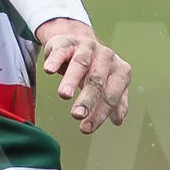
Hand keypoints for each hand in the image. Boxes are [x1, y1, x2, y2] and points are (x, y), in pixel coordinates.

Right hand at [35, 19, 129, 133]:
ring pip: (80, 63)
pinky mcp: (67, 42)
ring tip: (64, 95)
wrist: (78, 41)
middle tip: (77, 115)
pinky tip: (49, 70)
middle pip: (97, 81)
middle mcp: (106, 57)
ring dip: (71, 80)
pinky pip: (61, 51)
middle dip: (87, 100)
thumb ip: (116, 102)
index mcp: (120, 71)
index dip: (100, 113)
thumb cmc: (94, 68)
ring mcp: (87, 48)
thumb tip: (118, 120)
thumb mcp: (108, 84)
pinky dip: (55, 60)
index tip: (87, 128)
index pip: (112, 95)